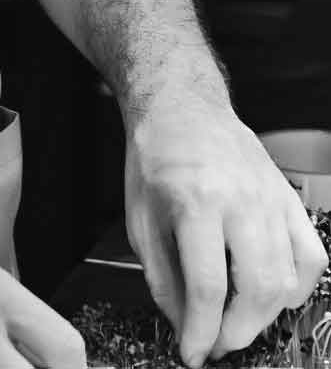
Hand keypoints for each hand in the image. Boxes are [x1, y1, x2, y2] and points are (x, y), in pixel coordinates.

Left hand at [123, 89, 328, 366]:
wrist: (182, 107)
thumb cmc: (157, 156)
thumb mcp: (139, 216)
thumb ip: (160, 275)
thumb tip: (184, 323)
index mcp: (196, 200)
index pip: (207, 285)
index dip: (200, 330)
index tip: (192, 353)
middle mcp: (241, 200)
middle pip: (255, 288)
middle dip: (235, 331)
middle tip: (215, 341)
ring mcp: (271, 198)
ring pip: (286, 279)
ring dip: (263, 315)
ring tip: (236, 319)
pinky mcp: (289, 198)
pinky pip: (311, 256)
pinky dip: (297, 287)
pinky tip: (271, 293)